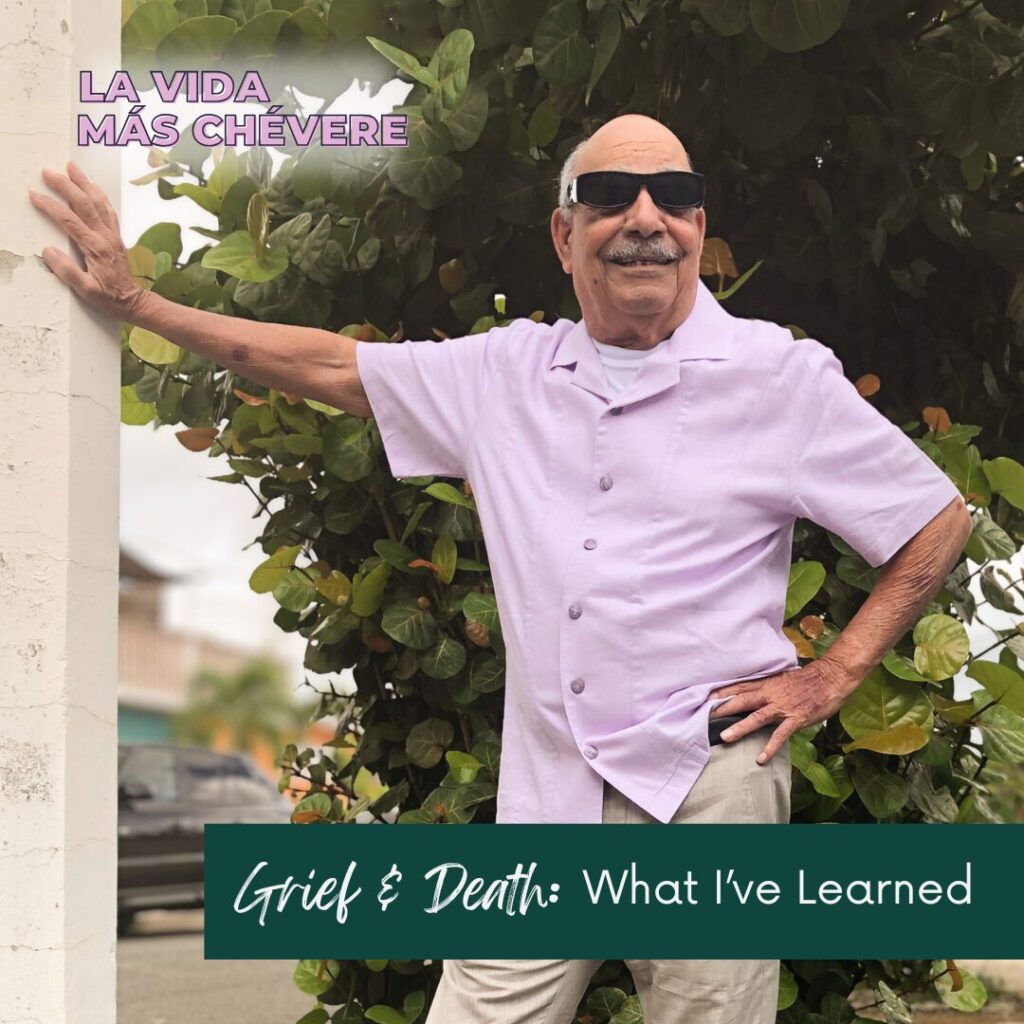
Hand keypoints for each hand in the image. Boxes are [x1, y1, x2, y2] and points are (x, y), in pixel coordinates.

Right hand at [27, 161, 147, 320]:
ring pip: (98, 202)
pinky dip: (99, 195)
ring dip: (84, 183)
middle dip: (65, 185)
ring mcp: (112, 235)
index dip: (50, 206)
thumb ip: (66, 271)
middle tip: (48, 172)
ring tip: (72, 167)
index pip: (69, 220)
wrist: (133, 301)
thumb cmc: (109, 297)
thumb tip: (48, 251)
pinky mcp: (116, 236)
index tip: (35, 195)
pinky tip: (93, 186)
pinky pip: (108, 210)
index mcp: (94, 248)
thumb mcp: (85, 290)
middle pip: (84, 203)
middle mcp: (105, 237)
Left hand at [707, 659, 856, 764]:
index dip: (721, 692)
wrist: (830, 678)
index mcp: (766, 684)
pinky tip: (760, 758)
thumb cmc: (807, 680)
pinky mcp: (795, 718)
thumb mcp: (782, 679)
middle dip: (722, 708)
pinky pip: (780, 734)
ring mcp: (782, 707)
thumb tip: (753, 693)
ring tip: (724, 737)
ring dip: (740, 727)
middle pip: (741, 700)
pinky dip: (770, 747)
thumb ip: (767, 687)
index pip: (739, 687)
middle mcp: (770, 694)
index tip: (703, 697)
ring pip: (756, 717)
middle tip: (703, 716)